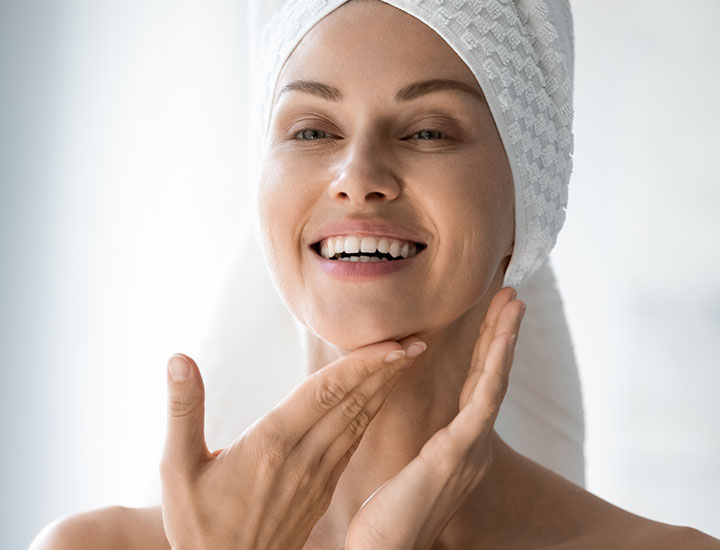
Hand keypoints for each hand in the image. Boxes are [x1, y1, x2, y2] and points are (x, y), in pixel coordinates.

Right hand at [159, 335, 427, 549]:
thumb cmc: (198, 523)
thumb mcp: (176, 468)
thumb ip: (183, 410)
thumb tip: (178, 358)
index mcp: (272, 445)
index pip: (324, 394)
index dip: (361, 367)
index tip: (393, 345)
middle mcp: (304, 457)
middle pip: (352, 403)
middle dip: (386, 370)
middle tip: (418, 340)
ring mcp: (318, 475)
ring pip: (358, 421)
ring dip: (384, 388)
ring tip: (408, 360)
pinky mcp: (323, 488)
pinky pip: (353, 441)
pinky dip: (371, 413)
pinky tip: (380, 397)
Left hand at [345, 286, 525, 549]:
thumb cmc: (391, 517)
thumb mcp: (414, 471)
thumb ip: (430, 449)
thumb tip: (432, 435)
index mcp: (461, 446)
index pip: (478, 388)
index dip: (489, 352)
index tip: (495, 320)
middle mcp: (474, 445)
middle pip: (493, 378)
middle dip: (503, 335)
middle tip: (514, 297)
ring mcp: (470, 448)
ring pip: (494, 381)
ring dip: (505, 339)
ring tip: (514, 303)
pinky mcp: (457, 452)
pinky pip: (483, 400)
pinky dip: (494, 366)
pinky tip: (502, 339)